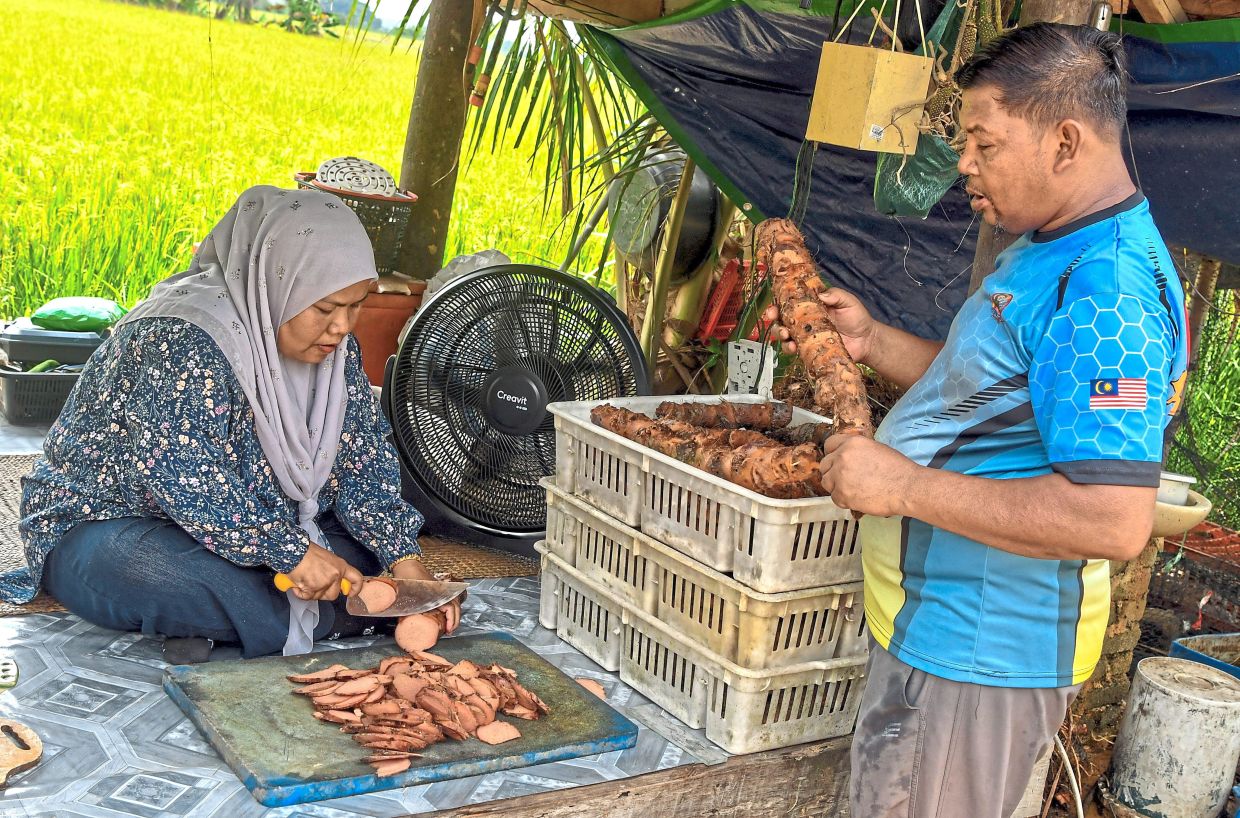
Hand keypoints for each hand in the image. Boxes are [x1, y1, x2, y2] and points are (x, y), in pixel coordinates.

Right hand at [287, 542, 363, 601]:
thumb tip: (333, 581)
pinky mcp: (313, 588)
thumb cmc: (308, 552)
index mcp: (341, 566)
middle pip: (334, 594)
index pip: (356, 579)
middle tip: (314, 586)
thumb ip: (333, 570)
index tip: (350, 593)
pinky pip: (307, 597)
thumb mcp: (327, 558)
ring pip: (319, 597)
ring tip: (303, 581)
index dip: (355, 589)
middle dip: (324, 593)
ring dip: (310, 592)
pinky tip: (297, 584)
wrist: (295, 550)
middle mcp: (335, 575)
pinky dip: (300, 593)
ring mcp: (324, 582)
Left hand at [392, 556, 462, 633]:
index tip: (448, 629)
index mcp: (437, 593)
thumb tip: (408, 628)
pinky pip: (448, 601)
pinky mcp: (438, 591)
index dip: (451, 620)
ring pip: (453, 603)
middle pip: (455, 606)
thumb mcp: (407, 597)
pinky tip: (445, 617)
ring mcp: (441, 590)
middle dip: (455, 620)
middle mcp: (442, 591)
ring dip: (453, 615)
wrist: (407, 566)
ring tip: (449, 627)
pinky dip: (449, 610)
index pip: (451, 607)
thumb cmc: (407, 580)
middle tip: (450, 631)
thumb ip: (408, 612)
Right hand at [761, 287, 878, 363]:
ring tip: (785, 335)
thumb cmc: (857, 318)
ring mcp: (806, 336)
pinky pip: (795, 349)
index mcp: (811, 305)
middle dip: (775, 320)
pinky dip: (790, 348)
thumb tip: (820, 294)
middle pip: (782, 319)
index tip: (774, 306)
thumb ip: (836, 295)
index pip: (790, 302)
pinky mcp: (809, 349)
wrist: (867, 341)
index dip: (779, 303)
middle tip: (775, 319)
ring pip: (785, 335)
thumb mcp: (848, 302)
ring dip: (780, 334)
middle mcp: (805, 320)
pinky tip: (793, 347)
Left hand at [819, 434, 919, 516]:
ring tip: (852, 490)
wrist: (907, 487)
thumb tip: (848, 456)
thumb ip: (857, 451)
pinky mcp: (842, 494)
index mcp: (851, 443)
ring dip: (836, 486)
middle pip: (824, 464)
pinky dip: (844, 500)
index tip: (836, 461)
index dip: (833, 454)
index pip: (829, 444)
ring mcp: (840, 475)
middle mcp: (842, 456)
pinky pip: (834, 498)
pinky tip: (857, 498)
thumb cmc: (898, 469)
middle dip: (833, 472)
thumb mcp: (876, 448)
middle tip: (846, 479)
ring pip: (826, 482)